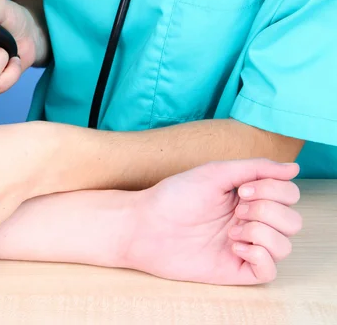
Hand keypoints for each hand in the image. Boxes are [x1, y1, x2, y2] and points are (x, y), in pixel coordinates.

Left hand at [125, 159, 302, 284]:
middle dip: (268, 212)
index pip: (289, 195)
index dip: (274, 190)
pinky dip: (259, 255)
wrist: (145, 225)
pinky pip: (269, 271)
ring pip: (285, 246)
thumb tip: (294, 168)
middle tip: (236, 210)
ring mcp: (244, 247)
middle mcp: (250, 222)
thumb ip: (255, 168)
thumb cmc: (174, 196)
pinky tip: (234, 247)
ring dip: (262, 232)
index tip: (242, 190)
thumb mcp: (216, 172)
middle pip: (293, 221)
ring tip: (231, 230)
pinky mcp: (235, 270)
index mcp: (248, 197)